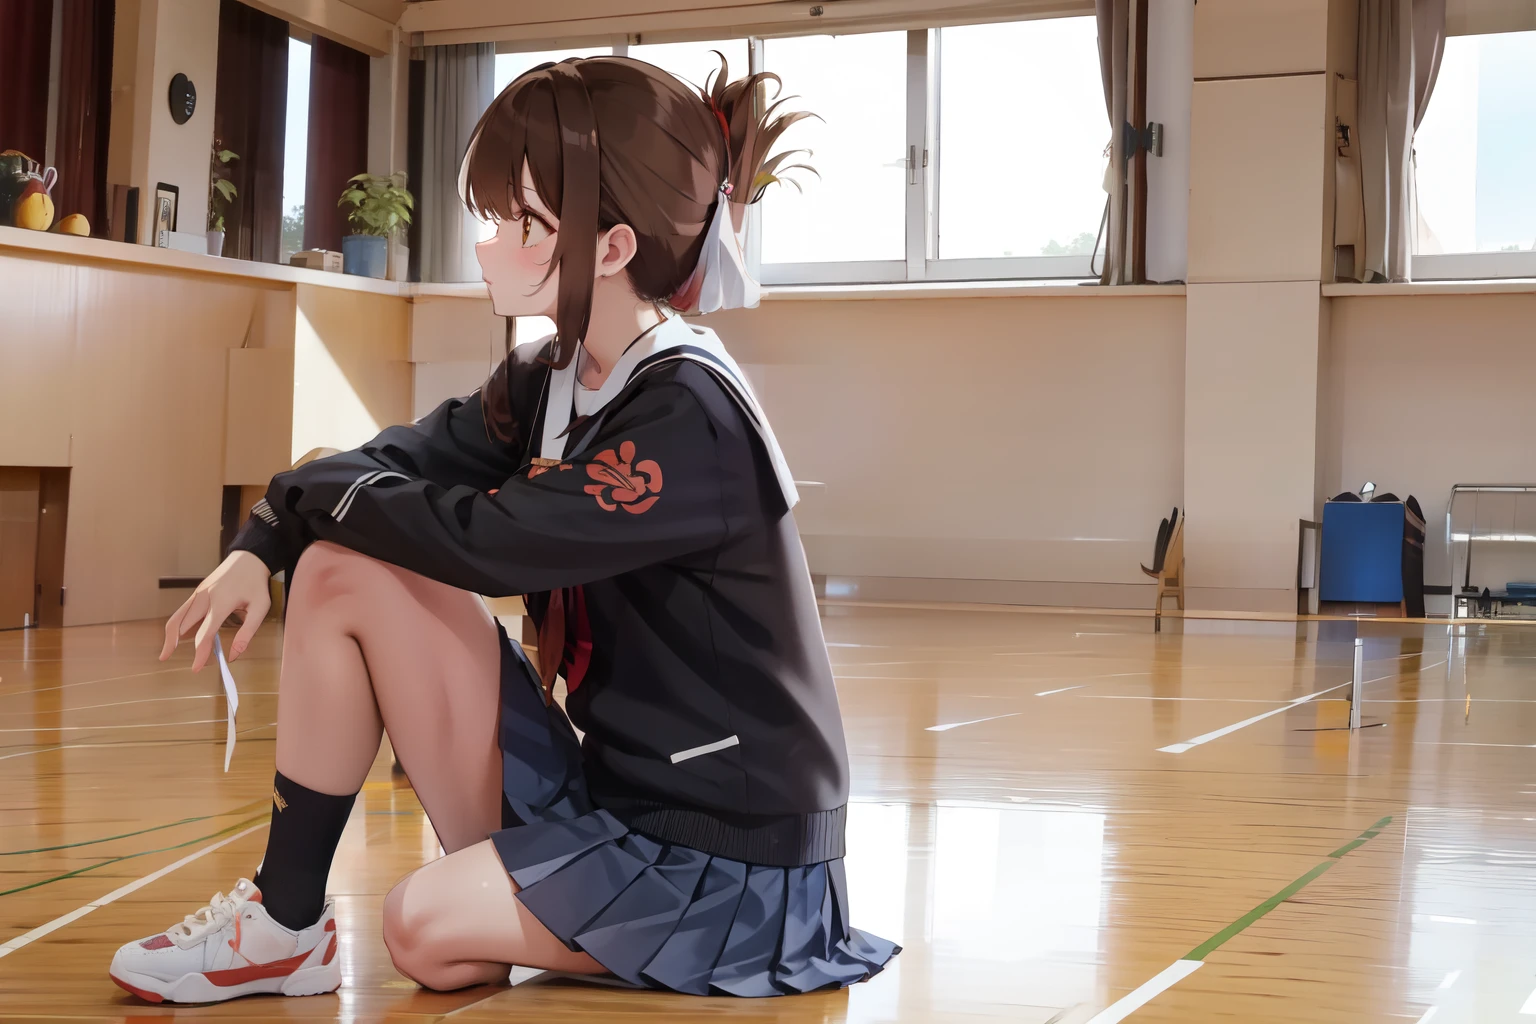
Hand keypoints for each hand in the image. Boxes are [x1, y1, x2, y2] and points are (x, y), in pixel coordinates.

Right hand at [161, 551, 271, 671]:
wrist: (248, 558)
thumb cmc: (256, 583)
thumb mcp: (261, 607)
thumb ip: (248, 632)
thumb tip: (234, 655)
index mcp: (221, 602)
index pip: (205, 634)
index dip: (200, 653)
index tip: (196, 668)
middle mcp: (204, 597)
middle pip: (182, 626)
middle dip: (176, 645)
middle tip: (179, 661)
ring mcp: (198, 593)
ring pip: (177, 617)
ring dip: (170, 635)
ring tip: (167, 652)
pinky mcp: (197, 592)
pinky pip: (183, 611)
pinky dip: (178, 625)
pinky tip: (181, 637)